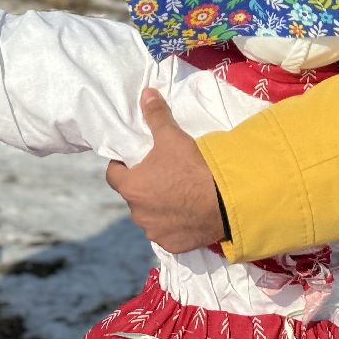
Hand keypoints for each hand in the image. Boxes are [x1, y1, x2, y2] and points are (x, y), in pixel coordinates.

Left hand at [106, 88, 225, 253]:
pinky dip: (173, 224)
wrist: (225, 202)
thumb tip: (146, 93)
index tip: (133, 159)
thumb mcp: (172, 137)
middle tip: (163, 174)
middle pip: (134, 195)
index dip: (121, 165)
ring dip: (158, 207)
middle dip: (143, 186)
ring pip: (150, 216)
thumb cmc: (192, 168)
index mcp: (131, 187)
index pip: (113, 174)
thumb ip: (156, 116)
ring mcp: (155, 232)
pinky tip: (188, 214)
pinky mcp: (172, 245)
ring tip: (178, 194)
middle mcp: (137, 213)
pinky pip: (167, 232)